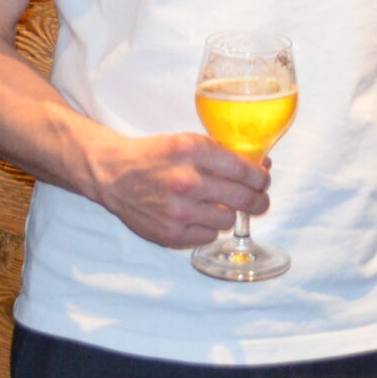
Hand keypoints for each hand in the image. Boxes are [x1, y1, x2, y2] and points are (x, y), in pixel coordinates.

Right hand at [80, 130, 268, 248]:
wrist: (113, 175)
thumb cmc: (153, 156)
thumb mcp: (185, 142)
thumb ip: (221, 153)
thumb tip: (261, 165)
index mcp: (191, 150)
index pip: (243, 169)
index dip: (260, 177)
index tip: (263, 179)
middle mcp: (186, 180)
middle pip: (242, 198)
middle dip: (258, 200)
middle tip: (259, 200)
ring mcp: (178, 210)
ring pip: (228, 220)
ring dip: (228, 213)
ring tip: (220, 205)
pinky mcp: (171, 234)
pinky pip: (209, 235)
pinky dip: (209, 227)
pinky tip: (200, 216)